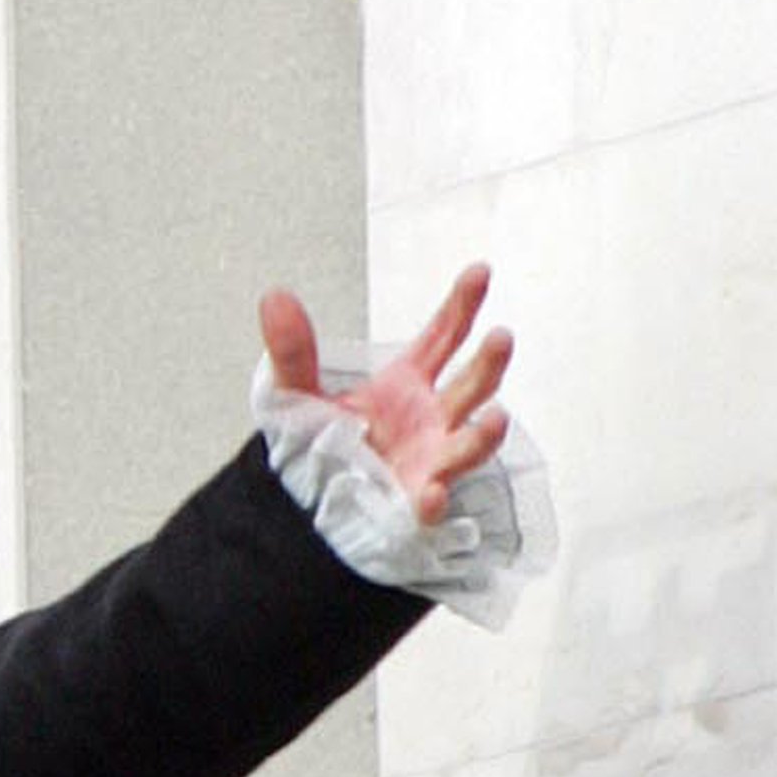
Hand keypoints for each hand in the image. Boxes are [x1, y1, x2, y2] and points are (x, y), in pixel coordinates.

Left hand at [260, 261, 511, 530]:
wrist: (303, 498)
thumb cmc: (319, 441)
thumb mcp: (299, 392)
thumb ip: (293, 350)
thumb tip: (275, 298)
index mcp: (408, 383)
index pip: (445, 336)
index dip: (463, 304)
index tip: (480, 272)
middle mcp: (431, 417)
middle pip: (472, 384)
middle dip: (489, 362)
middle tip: (501, 337)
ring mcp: (430, 459)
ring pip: (469, 444)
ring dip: (485, 433)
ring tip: (497, 418)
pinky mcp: (413, 502)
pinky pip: (428, 504)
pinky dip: (432, 502)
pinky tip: (432, 496)